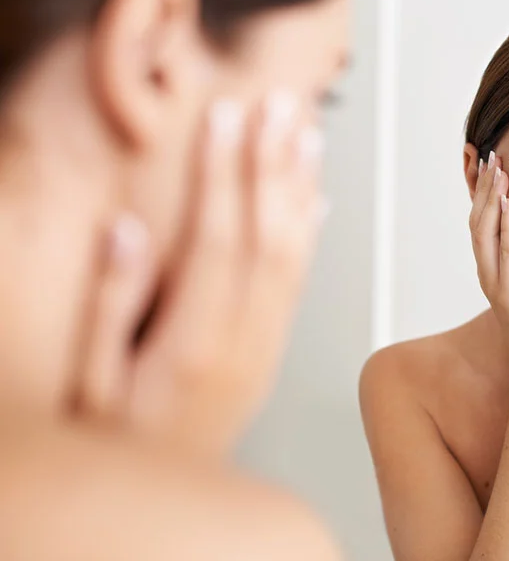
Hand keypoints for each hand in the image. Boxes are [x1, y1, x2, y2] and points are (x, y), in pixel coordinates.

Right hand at [69, 92, 327, 456]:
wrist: (172, 505)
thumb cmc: (121, 445)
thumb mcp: (89, 387)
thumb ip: (110, 307)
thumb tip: (128, 232)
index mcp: (195, 343)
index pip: (220, 238)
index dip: (225, 172)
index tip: (229, 117)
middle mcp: (242, 341)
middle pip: (267, 236)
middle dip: (271, 164)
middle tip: (279, 106)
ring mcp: (264, 348)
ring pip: (294, 256)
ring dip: (299, 191)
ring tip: (305, 136)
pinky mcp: (270, 355)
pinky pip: (300, 287)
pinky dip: (310, 238)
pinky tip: (316, 204)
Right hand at [469, 151, 508, 385]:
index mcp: (499, 272)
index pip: (486, 223)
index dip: (487, 193)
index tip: (494, 163)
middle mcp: (490, 275)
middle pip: (479, 221)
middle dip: (484, 187)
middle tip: (489, 154)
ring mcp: (496, 285)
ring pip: (485, 233)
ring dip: (490, 199)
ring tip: (496, 169)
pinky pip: (504, 256)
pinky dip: (504, 229)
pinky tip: (508, 205)